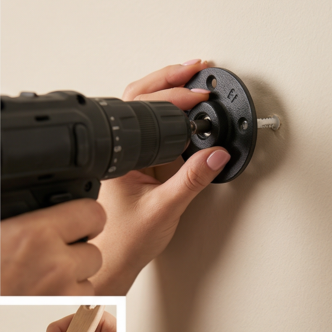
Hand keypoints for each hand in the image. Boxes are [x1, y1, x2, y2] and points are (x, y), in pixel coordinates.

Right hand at [0, 199, 105, 294]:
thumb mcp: (6, 229)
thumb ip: (36, 216)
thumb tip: (54, 202)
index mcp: (38, 232)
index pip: (93, 214)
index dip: (88, 217)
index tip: (84, 221)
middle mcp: (54, 261)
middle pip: (94, 250)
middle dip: (79, 252)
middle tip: (59, 254)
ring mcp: (62, 288)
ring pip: (91, 276)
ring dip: (77, 276)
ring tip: (51, 274)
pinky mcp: (63, 308)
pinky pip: (83, 297)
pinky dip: (71, 293)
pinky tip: (52, 289)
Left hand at [90, 60, 230, 294]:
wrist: (115, 261)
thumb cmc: (126, 241)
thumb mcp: (165, 208)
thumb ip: (192, 180)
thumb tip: (216, 155)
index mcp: (119, 158)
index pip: (144, 109)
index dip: (175, 96)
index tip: (201, 94)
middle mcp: (121, 153)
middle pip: (142, 98)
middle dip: (171, 80)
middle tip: (198, 70)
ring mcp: (129, 156)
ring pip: (148, 113)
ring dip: (172, 96)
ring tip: (197, 86)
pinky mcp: (140, 165)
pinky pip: (157, 133)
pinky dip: (175, 119)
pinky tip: (190, 116)